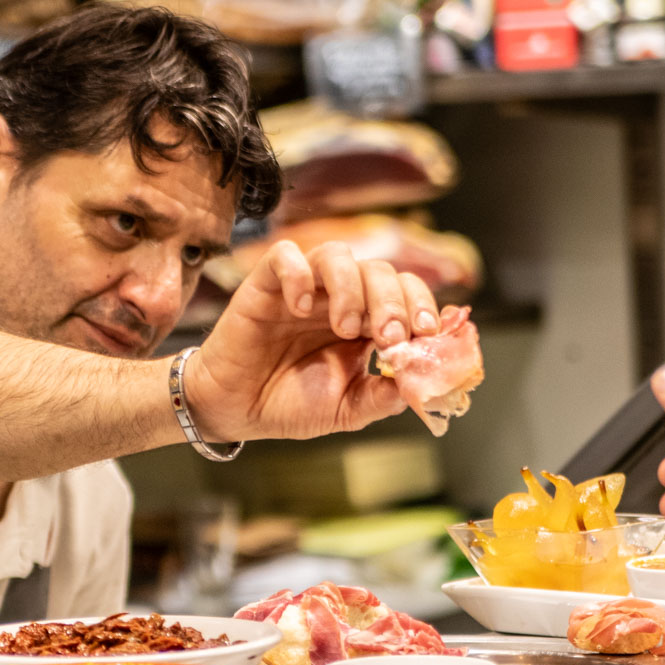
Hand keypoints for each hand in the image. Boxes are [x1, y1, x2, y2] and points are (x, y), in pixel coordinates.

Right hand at [184, 240, 439, 441]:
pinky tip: (299, 310)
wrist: (237, 410)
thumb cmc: (289, 405)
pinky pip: (285, 255)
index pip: (407, 293)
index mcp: (366, 325)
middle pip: (380, 270)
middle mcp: (339, 299)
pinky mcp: (266, 284)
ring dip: (351, 287)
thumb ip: (383, 397)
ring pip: (337, 255)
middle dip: (393, 301)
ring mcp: (304, 288)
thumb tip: (421, 384)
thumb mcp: (347, 410)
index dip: (422, 306)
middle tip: (389, 336)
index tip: (426, 333)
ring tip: (344, 326)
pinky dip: (298, 275)